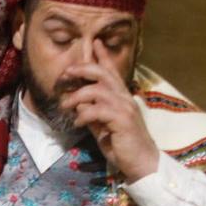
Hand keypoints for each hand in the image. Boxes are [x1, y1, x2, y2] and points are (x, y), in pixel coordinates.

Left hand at [59, 49, 158, 181]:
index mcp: (121, 97)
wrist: (141, 162)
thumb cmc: (122, 145)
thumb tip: (78, 105)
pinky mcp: (122, 120)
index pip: (111, 71)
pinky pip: (98, 110)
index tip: (94, 42)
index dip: (103, 56)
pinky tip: (77, 122)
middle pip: (102, 74)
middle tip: (66, 73)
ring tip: (65, 106)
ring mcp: (125, 108)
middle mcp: (125, 98)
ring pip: (97, 91)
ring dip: (77, 96)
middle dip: (82, 69)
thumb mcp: (102, 127)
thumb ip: (92, 114)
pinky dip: (84, 115)